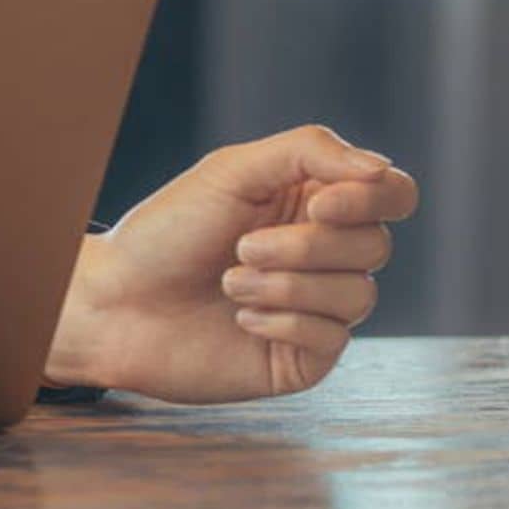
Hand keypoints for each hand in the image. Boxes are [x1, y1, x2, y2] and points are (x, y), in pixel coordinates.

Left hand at [45, 124, 418, 402]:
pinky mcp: (304, 356)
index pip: (392, 193)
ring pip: (359, 293)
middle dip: (306, 246)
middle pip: (376, 244)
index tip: (318, 205)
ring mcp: (318, 306)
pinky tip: (240, 317)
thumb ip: (309, 152)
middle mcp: (325, 253)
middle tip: (241, 246)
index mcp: (313, 201)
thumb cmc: (167, 231)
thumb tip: (382, 170)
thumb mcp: (232, 171)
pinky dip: (283, 321)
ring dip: (286, 285)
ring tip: (229, 281)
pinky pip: (333, 337)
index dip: (371, 199)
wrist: (116, 303)